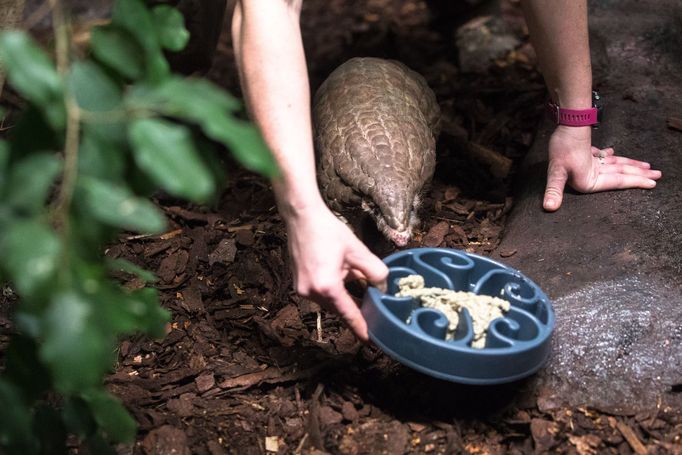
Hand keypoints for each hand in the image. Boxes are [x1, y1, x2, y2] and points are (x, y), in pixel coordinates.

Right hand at [283, 203, 387, 340]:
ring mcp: (302, 289)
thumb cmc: (327, 231)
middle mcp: (311, 292)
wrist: (301, 217)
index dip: (362, 328)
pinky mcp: (299, 284)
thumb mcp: (357, 250)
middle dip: (355, 308)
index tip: (372, 341)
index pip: (349, 315)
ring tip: (355, 280)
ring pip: (330, 301)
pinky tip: (341, 274)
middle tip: (373, 310)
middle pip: (339, 309)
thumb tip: (383, 287)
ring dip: (344, 295)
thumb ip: (375, 272)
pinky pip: (321, 294)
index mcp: (327, 287)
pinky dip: (333, 289)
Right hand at [543, 126, 661, 210]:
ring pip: (615, 166)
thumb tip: (548, 207)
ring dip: (630, 165)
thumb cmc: (563, 147)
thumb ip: (554, 191)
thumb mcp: (558, 172)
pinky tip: (613, 152)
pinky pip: (603, 157)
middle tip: (658, 174)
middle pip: (619, 175)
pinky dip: (610, 156)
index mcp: (585, 181)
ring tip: (647, 167)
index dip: (635, 182)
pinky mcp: (585, 154)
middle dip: (638, 174)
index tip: (652, 183)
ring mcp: (587, 164)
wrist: (564, 124)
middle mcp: (587, 175)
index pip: (616, 182)